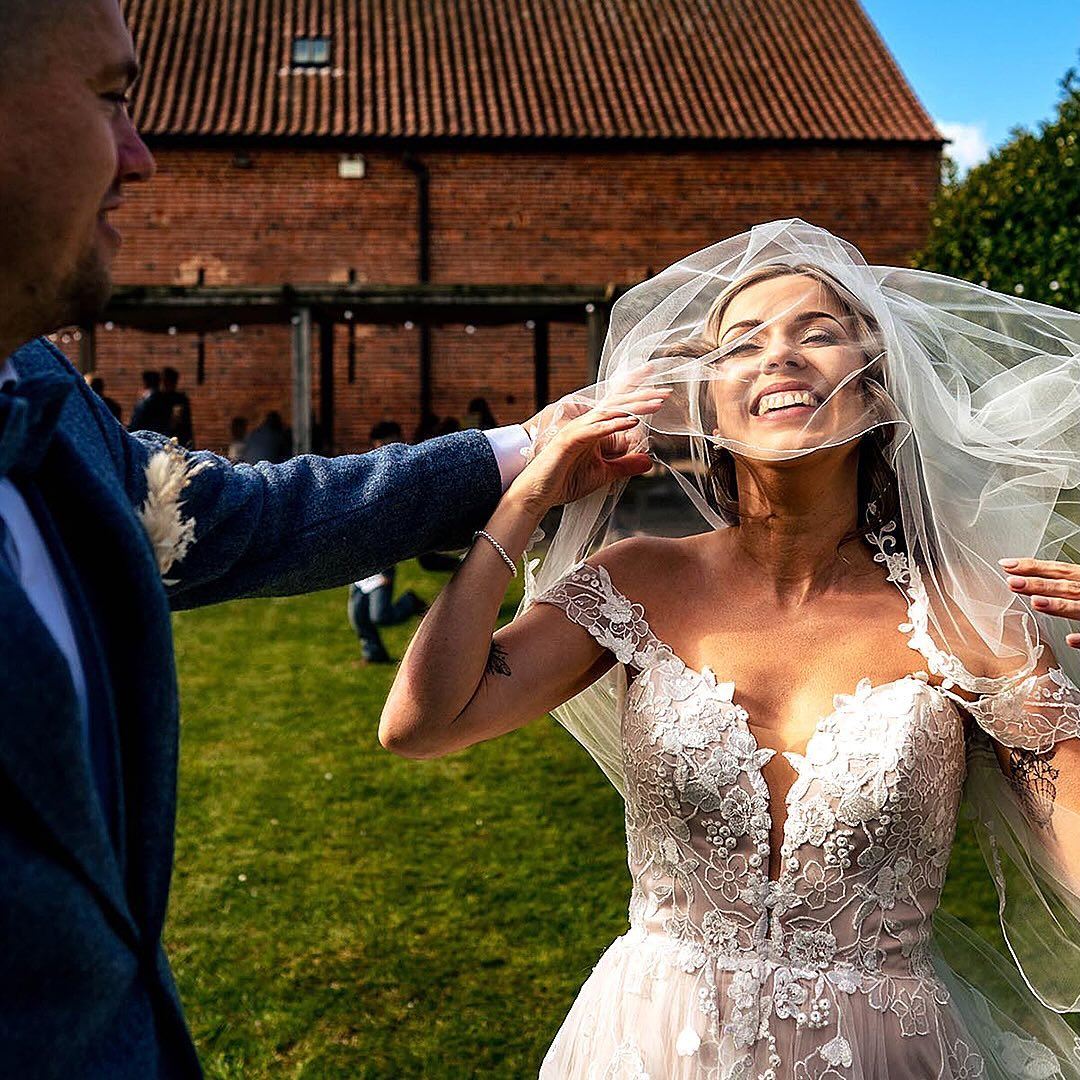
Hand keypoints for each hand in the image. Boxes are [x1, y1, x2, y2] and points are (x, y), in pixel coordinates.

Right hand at [509, 389, 667, 516]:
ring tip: (656, 404)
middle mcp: (585, 424)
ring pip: (609, 412)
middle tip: (666, 393)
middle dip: (643, 397)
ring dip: (634, 407)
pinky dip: (614, 424)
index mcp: (594, 429)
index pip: (619, 408)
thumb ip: (625, 465)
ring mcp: (576, 430)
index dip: (638, 397)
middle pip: (618, 405)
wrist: (537, 494)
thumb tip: (649, 460)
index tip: (660, 392)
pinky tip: (631, 421)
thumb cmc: (565, 481)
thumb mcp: (604, 473)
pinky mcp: (569, 440)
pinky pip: (595, 429)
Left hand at [1002, 557, 1079, 646]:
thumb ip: (1066, 587)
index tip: (1006, 565)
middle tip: (1012, 583)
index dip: (1033, 567)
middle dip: (1039, 585)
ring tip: (1036, 602)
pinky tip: (1070, 640)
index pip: (1059, 570)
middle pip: (1065, 587)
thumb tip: (1037, 585)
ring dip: (1058, 605)